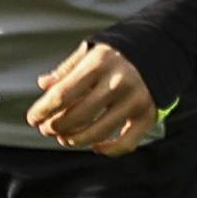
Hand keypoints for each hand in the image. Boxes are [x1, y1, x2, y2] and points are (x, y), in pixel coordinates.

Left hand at [28, 40, 161, 155]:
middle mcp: (118, 82)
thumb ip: (68, 69)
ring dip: (75, 140)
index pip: (62, 94)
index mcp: (99, 64)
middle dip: (55, 127)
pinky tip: (95, 146)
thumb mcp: (92, 52)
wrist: (164, 48)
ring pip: (97, 132)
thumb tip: (43, 84)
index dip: (42, 110)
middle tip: (47, 129)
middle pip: (77, 116)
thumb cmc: (119, 53)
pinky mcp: (149, 115)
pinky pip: (125, 143)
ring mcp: (135, 100)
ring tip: (65, 138)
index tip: (32, 119)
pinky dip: (108, 150)